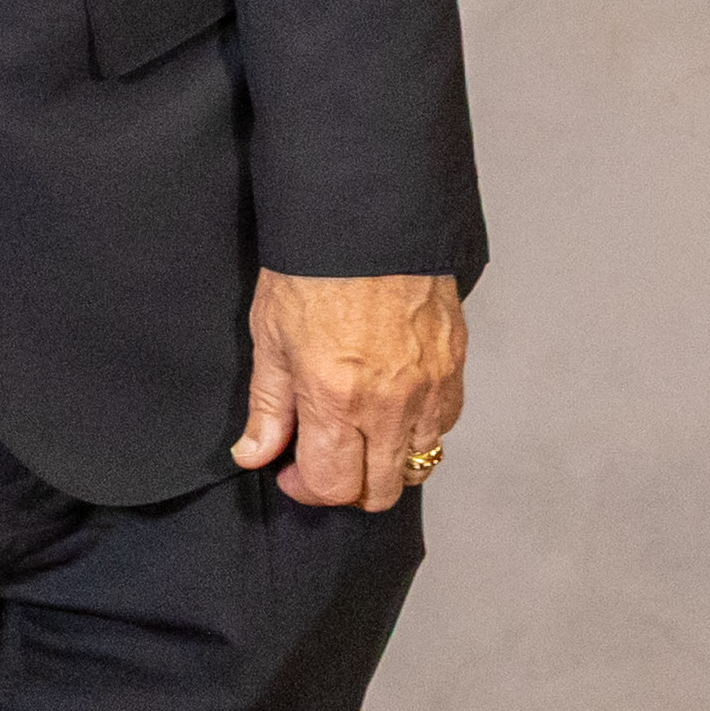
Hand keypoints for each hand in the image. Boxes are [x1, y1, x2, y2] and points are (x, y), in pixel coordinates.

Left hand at [230, 269, 466, 510]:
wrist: (367, 219)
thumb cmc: (313, 269)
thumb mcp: (271, 335)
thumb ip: (267, 405)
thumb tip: (255, 454)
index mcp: (336, 397)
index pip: (333, 485)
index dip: (306, 490)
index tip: (291, 472)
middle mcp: (390, 404)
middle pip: (381, 491)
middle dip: (347, 487)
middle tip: (323, 459)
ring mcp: (429, 388)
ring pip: (419, 465)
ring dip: (387, 465)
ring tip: (359, 435)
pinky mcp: (455, 368)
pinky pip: (444, 426)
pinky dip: (419, 432)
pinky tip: (391, 409)